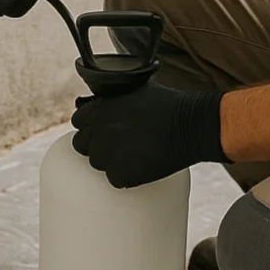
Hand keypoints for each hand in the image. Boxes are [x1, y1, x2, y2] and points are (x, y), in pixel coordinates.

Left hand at [71, 83, 227, 188]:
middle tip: (118, 146)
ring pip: (97, 163)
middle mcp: (100, 130)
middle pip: (82, 145)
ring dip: (110, 161)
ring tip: (132, 155)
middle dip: (96, 145)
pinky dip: (126, 176)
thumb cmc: (169, 105)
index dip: (91, 127)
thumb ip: (114, 99)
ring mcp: (109, 153)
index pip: (78, 121)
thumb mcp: (136, 90)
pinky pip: (115, 179)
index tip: (102, 131)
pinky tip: (141, 166)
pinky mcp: (121, 174)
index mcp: (101, 108)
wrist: (190, 125)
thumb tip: (103, 105)